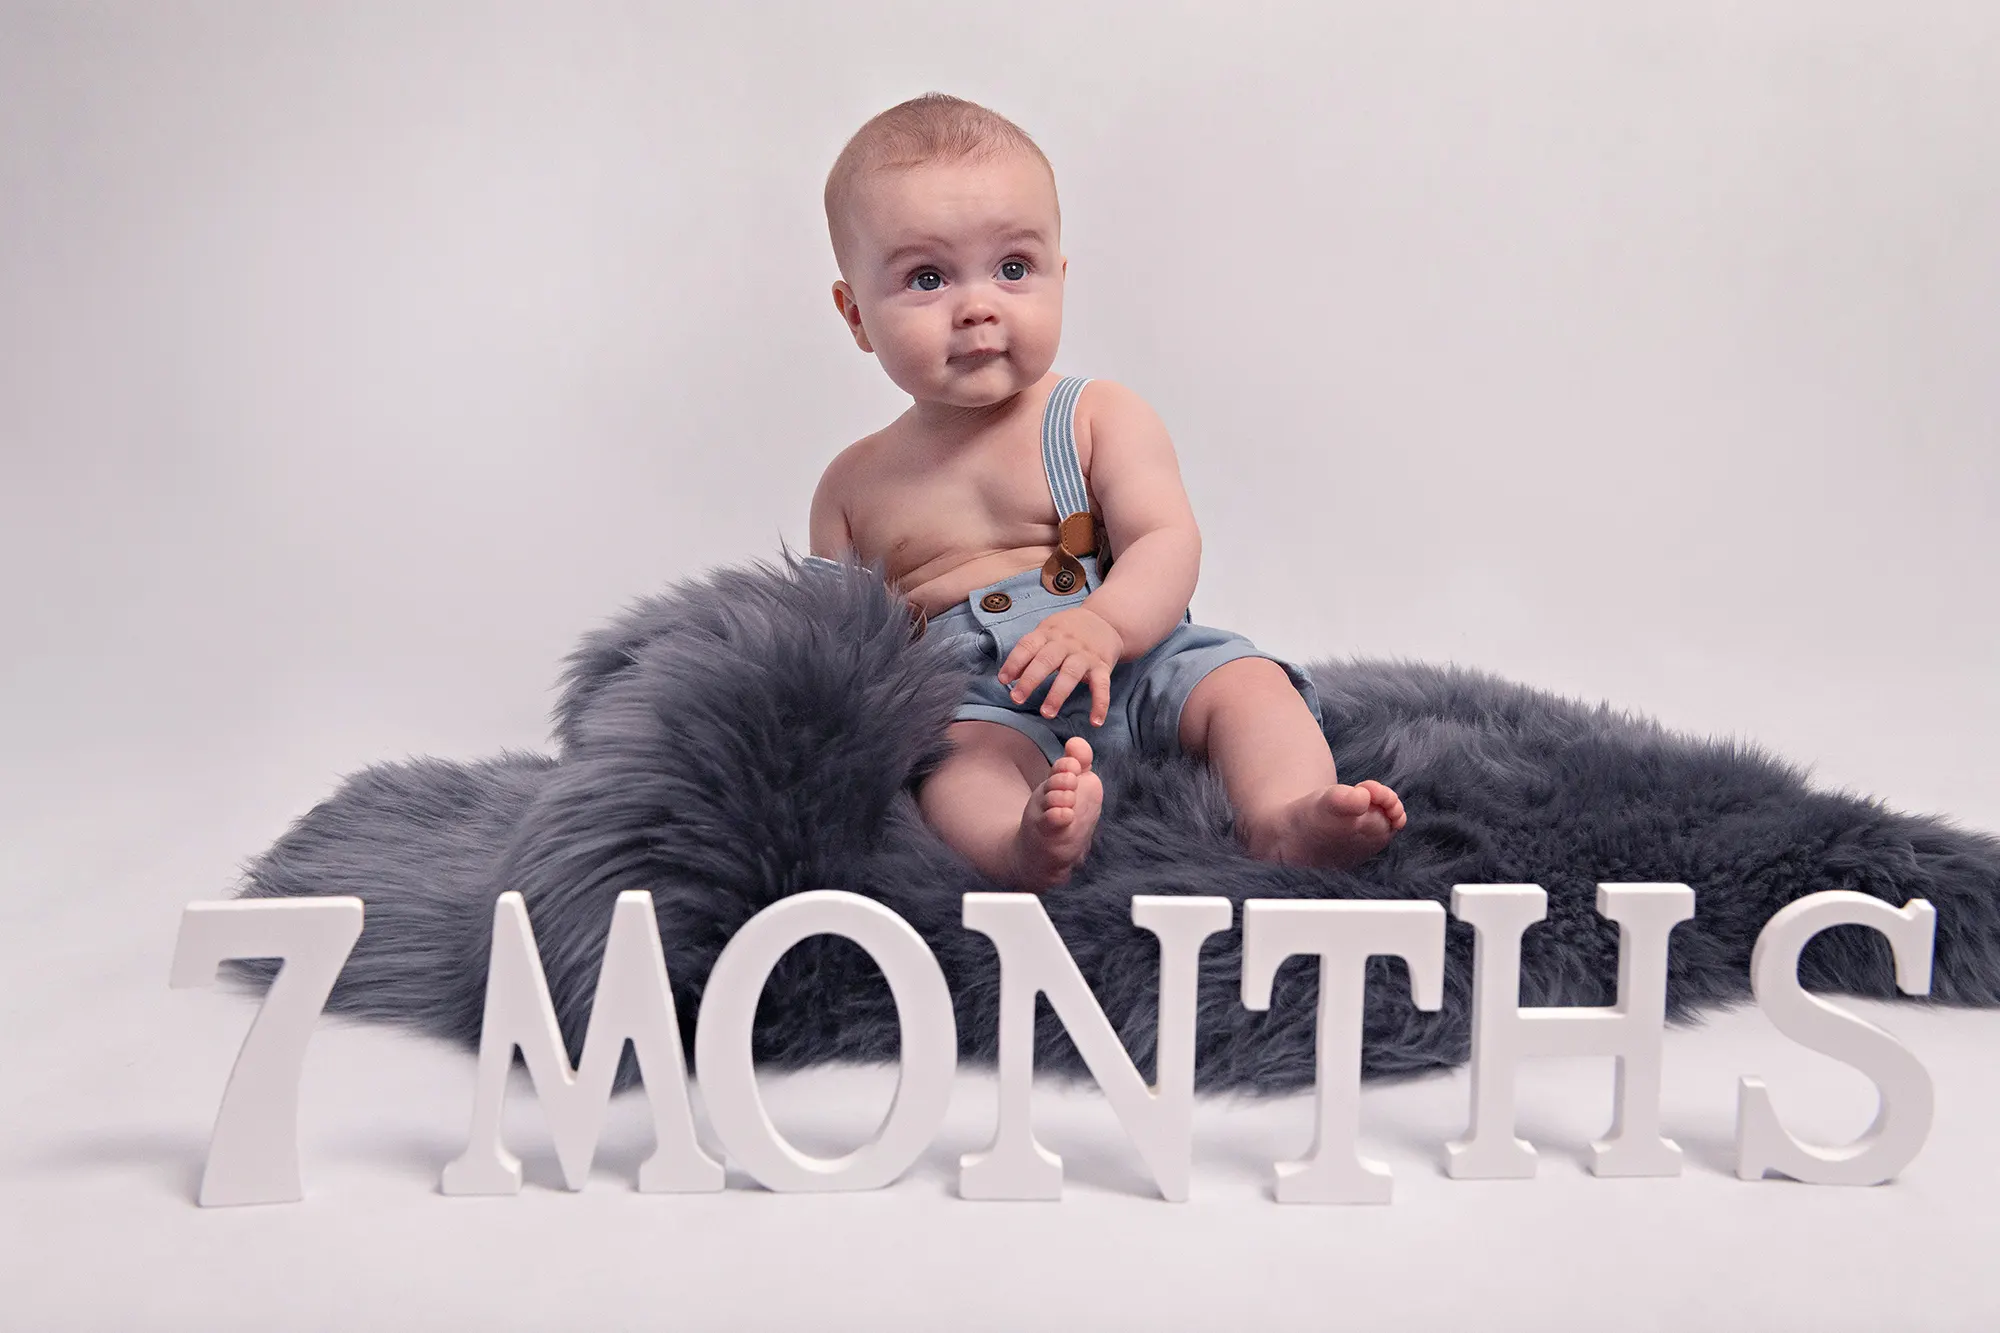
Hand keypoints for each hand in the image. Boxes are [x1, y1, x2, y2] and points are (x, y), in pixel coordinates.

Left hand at [997, 606, 1124, 725]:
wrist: (1106, 619)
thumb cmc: (1068, 631)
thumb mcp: (1046, 633)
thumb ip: (1029, 653)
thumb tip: (1007, 676)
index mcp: (1048, 634)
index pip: (1027, 646)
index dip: (1014, 662)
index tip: (1003, 680)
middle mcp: (1066, 643)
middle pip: (1046, 660)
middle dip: (1030, 680)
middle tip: (1017, 699)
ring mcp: (1085, 655)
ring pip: (1071, 674)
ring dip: (1058, 694)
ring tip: (1047, 713)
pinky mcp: (1102, 666)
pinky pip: (1102, 686)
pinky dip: (1100, 704)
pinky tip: (1095, 721)